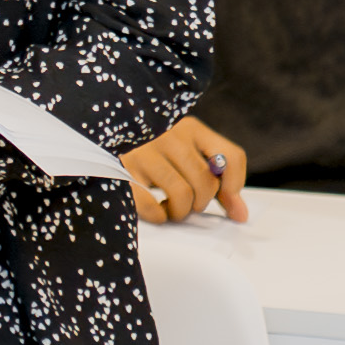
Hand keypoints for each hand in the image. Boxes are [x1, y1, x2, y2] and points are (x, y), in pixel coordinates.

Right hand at [123, 116, 248, 224]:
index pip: (231, 156)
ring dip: (180, 211)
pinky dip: (158, 216)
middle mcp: (169, 135)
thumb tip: (240, 215)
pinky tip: (155, 210)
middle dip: (201, 202)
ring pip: (182, 194)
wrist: (104, 134)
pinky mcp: (122, 170)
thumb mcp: (188, 156)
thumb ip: (218, 184)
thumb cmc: (155, 152)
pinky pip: (151, 206)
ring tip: (172, 208)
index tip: (226, 198)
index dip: (234, 184)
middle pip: (206, 181)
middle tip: (190, 203)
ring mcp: (144, 151)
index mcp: (191, 128)